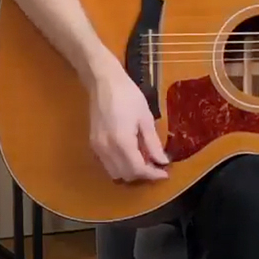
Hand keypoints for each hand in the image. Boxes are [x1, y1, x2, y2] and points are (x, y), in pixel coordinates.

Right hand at [88, 62, 168, 181]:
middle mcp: (106, 149)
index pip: (137, 169)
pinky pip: (107, 163)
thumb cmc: (129, 96)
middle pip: (125, 175)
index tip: (165, 173)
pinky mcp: (93, 143)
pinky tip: (131, 153)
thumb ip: (153, 143)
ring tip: (145, 160)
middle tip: (157, 166)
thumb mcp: (145, 118)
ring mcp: (97, 147)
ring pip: (114, 172)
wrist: (104, 82)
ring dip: (130, 171)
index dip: (152, 174)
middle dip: (142, 174)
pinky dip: (120, 164)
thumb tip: (162, 161)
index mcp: (121, 142)